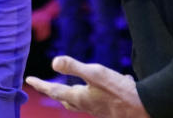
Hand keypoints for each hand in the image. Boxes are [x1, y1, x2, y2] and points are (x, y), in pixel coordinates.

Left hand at [26, 56, 148, 117]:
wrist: (143, 108)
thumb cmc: (119, 91)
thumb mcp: (96, 73)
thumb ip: (75, 67)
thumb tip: (54, 62)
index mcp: (80, 97)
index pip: (54, 90)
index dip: (41, 84)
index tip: (29, 80)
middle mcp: (86, 105)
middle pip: (65, 100)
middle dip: (54, 93)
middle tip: (44, 87)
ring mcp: (98, 109)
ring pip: (80, 103)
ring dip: (71, 95)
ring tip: (67, 90)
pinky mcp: (109, 109)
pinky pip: (97, 100)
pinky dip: (94, 93)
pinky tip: (106, 85)